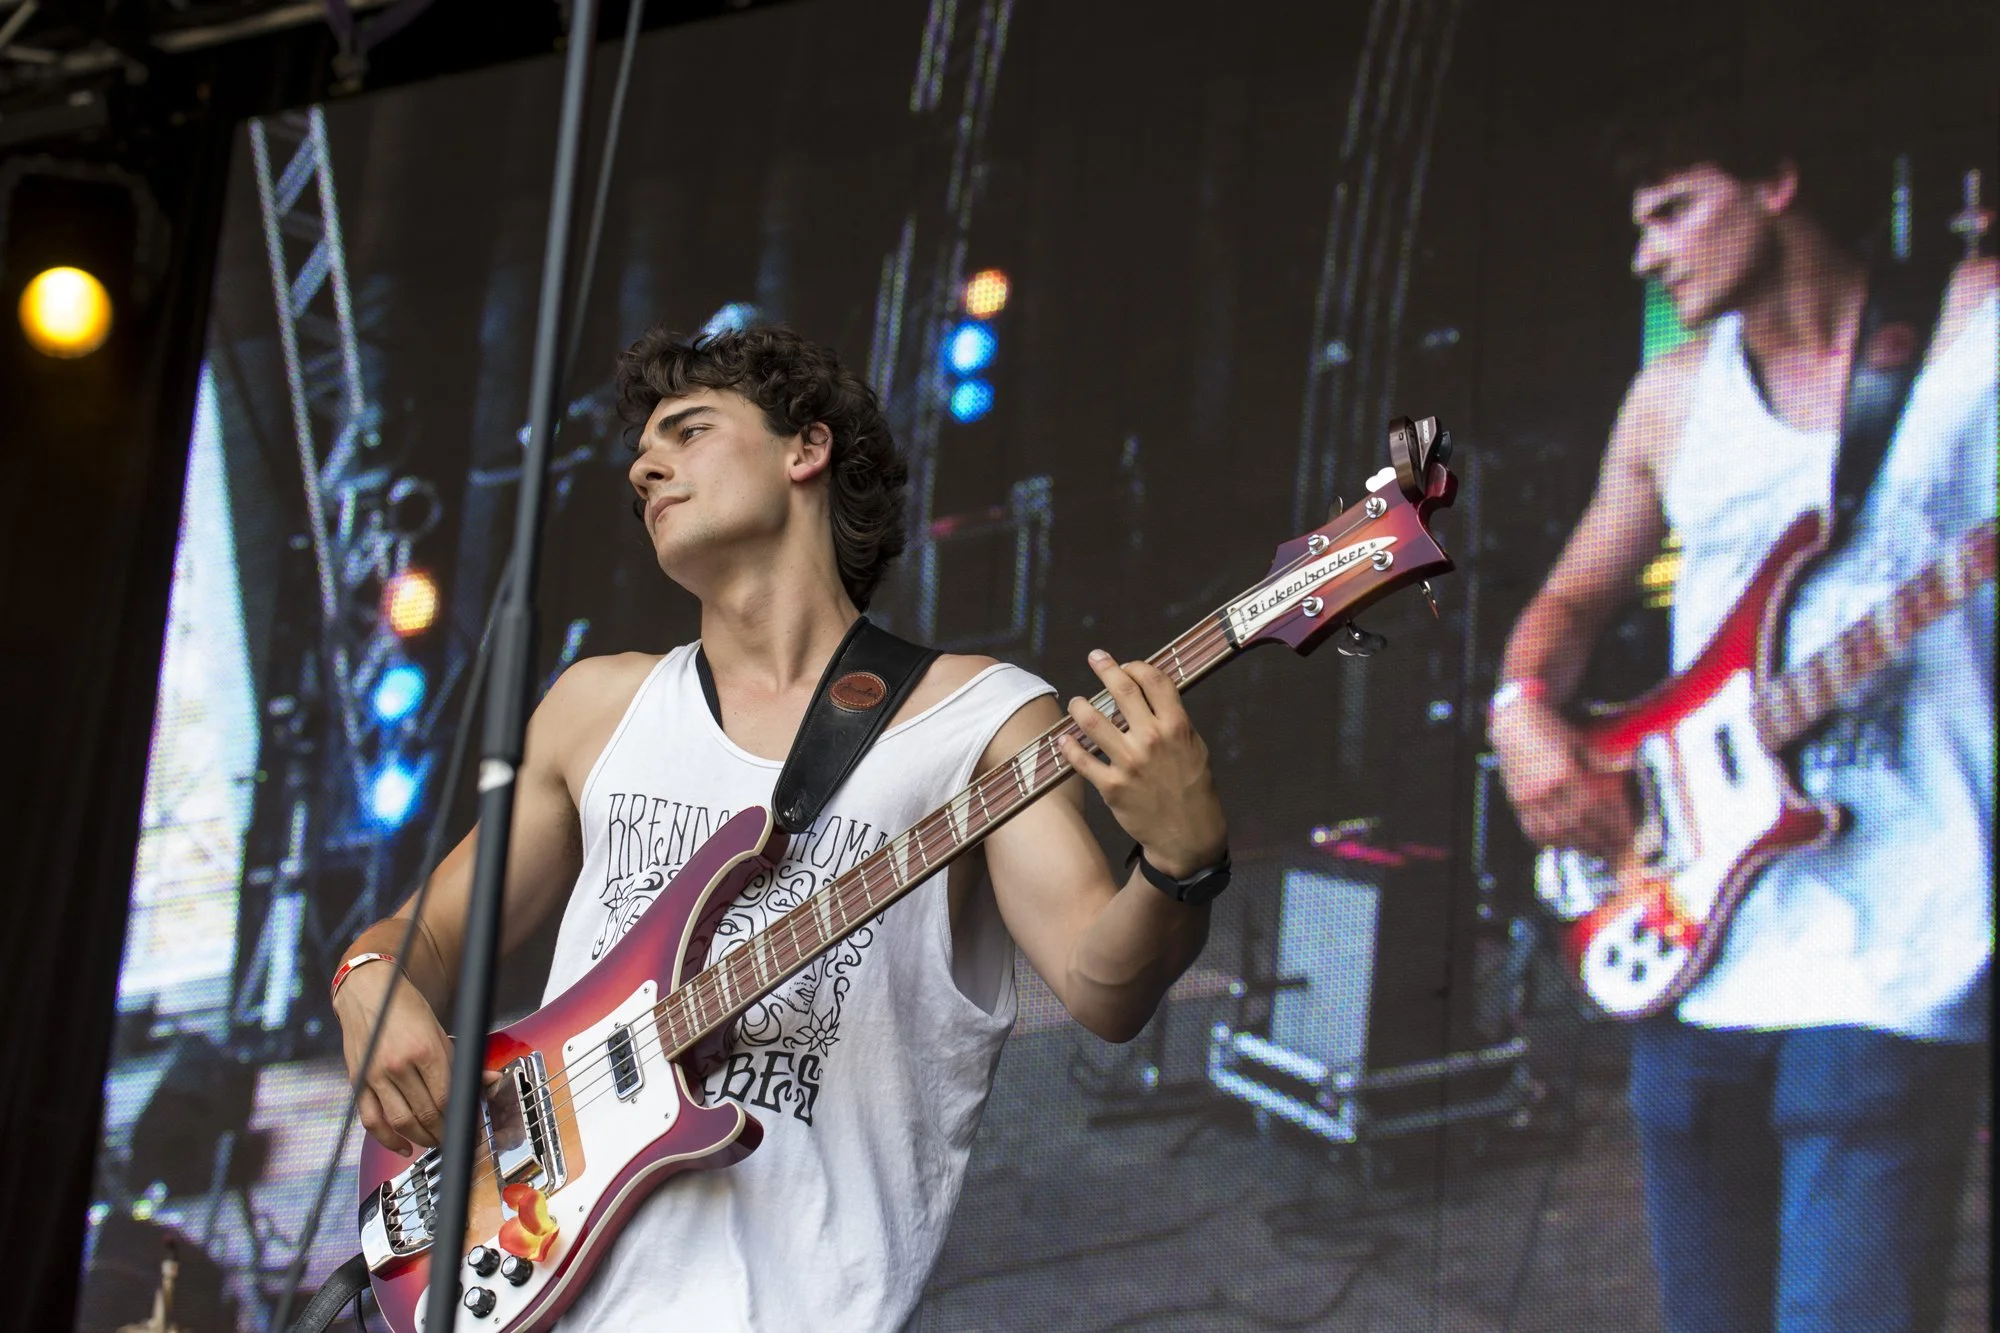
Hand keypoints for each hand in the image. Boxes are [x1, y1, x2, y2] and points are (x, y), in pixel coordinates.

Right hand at [333, 961, 454, 1155]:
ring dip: (421, 1139)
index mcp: (425, 1050)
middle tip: (455, 1138)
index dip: (461, 1117)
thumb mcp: (441, 1031)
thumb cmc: (408, 1009)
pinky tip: (402, 1145)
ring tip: (434, 1141)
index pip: (448, 1097)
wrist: (370, 992)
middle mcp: (399, 1065)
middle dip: (444, 1133)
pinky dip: (387, 1139)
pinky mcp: (358, 1082)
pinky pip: (371, 1120)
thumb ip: (461, 1061)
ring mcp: (375, 1076)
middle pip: (427, 1114)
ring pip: (401, 1122)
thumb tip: (490, 1081)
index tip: (470, 1126)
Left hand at [1058, 650, 1227, 879]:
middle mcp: (1152, 739)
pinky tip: (1064, 739)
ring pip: (1093, 720)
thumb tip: (1149, 694)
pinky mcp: (1111, 787)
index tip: (1126, 665)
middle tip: (1095, 658)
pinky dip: (1069, 747)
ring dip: (1080, 706)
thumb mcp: (1194, 747)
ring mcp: (1129, 763)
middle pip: (1122, 690)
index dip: (1136, 666)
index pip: (1153, 680)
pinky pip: (1081, 760)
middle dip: (1105, 668)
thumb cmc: (1193, 788)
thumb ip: (1172, 720)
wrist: (1189, 835)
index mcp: (1177, 726)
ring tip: (1076, 702)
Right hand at [1489, 699, 1633, 857]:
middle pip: (1579, 824)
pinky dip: (1552, 841)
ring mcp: (1528, 798)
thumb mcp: (1580, 742)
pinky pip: (1534, 830)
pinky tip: (1566, 844)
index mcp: (1565, 771)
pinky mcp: (1517, 802)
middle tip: (1618, 849)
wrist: (1514, 724)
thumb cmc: (1550, 731)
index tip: (1627, 834)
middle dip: (1601, 840)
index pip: (1596, 806)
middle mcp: (1546, 788)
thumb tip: (1622, 774)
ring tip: (1596, 851)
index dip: (1613, 822)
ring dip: (1579, 845)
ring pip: (1557, 832)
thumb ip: (1599, 762)